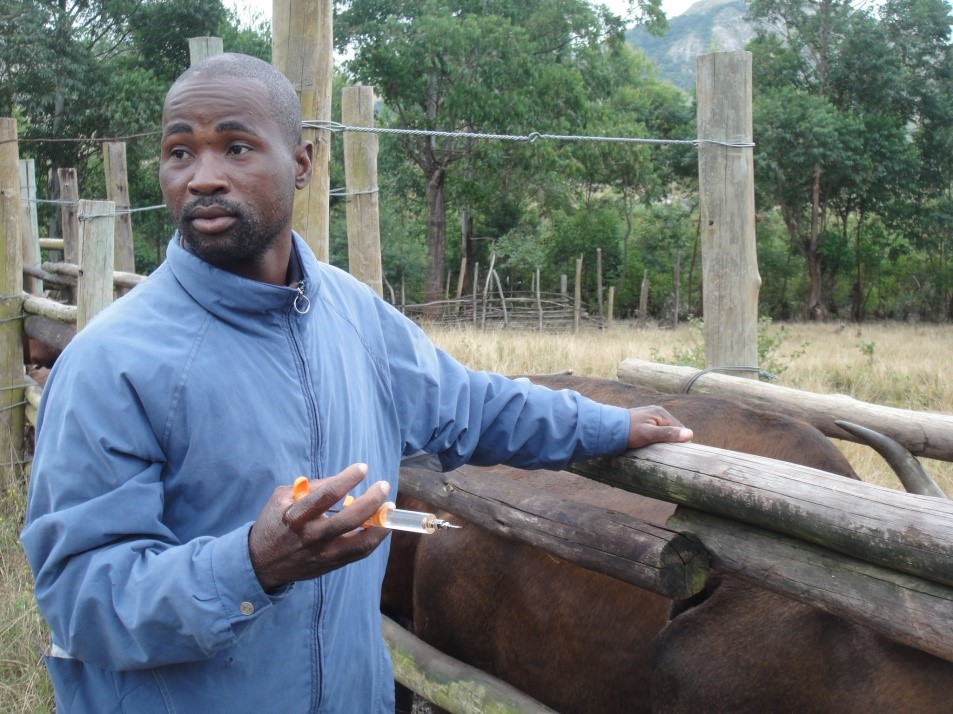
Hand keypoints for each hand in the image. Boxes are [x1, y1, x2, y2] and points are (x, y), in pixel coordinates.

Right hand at [248, 463, 391, 590]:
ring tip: (389, 508)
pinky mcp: (331, 565)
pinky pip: (360, 553)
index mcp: (296, 516)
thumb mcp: (282, 498)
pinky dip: (374, 538)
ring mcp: (323, 554)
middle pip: (349, 519)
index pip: (327, 495)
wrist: (262, 562)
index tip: (363, 468)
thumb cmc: (274, 523)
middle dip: (372, 501)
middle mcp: (311, 536)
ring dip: (381, 524)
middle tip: (384, 486)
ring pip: (361, 542)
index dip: (348, 479)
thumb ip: (311, 487)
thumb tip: (341, 480)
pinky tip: (381, 525)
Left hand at [626, 407, 692, 448]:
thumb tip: (690, 434)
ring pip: (665, 430)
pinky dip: (658, 438)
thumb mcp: (649, 434)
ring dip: (665, 440)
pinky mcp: (645, 421)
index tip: (678, 454)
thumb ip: (668, 434)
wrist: (608, 428)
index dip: (681, 442)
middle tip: (669, 454)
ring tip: (662, 451)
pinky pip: (657, 430)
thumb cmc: (628, 432)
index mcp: (661, 413)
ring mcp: (651, 416)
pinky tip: (655, 445)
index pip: (680, 429)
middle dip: (673, 441)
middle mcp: (658, 412)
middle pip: (673, 429)